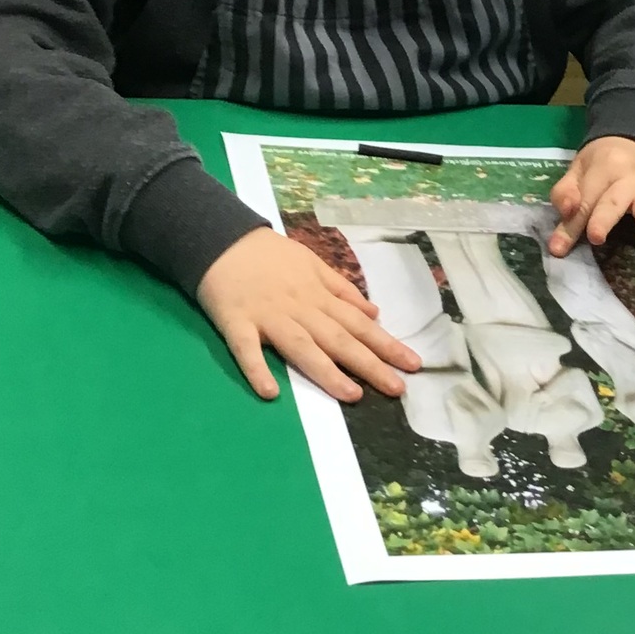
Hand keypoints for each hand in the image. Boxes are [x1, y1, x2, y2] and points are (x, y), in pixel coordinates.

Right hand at [196, 227, 420, 401]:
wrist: (222, 238)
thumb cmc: (271, 255)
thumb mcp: (313, 264)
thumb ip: (343, 290)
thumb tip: (375, 313)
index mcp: (318, 295)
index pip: (358, 324)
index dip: (386, 344)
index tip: (412, 365)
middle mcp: (299, 308)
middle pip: (338, 339)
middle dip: (370, 364)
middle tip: (397, 388)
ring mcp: (267, 316)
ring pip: (301, 346)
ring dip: (327, 372)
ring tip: (352, 395)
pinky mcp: (235, 323)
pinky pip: (246, 349)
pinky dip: (257, 369)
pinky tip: (270, 392)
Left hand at [548, 136, 634, 257]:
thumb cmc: (602, 164)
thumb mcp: (578, 170)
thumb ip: (565, 192)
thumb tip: (565, 211)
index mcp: (603, 167)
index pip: (585, 199)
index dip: (571, 224)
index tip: (559, 248)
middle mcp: (628, 176)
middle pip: (614, 200)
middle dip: (604, 217)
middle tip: (596, 236)